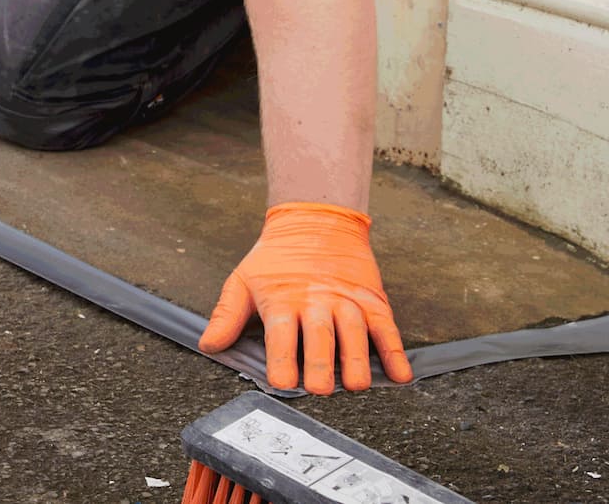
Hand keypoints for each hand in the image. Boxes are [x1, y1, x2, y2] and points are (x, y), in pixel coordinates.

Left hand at [198, 202, 412, 394]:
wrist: (315, 220)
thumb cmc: (277, 258)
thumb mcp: (243, 280)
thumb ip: (227, 316)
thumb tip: (209, 346)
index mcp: (282, 300)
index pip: (280, 334)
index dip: (281, 359)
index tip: (282, 381)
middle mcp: (316, 301)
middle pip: (319, 335)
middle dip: (319, 364)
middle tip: (319, 388)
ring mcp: (346, 300)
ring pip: (355, 332)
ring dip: (356, 360)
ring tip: (355, 384)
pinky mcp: (371, 300)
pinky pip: (386, 328)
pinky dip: (395, 351)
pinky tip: (400, 374)